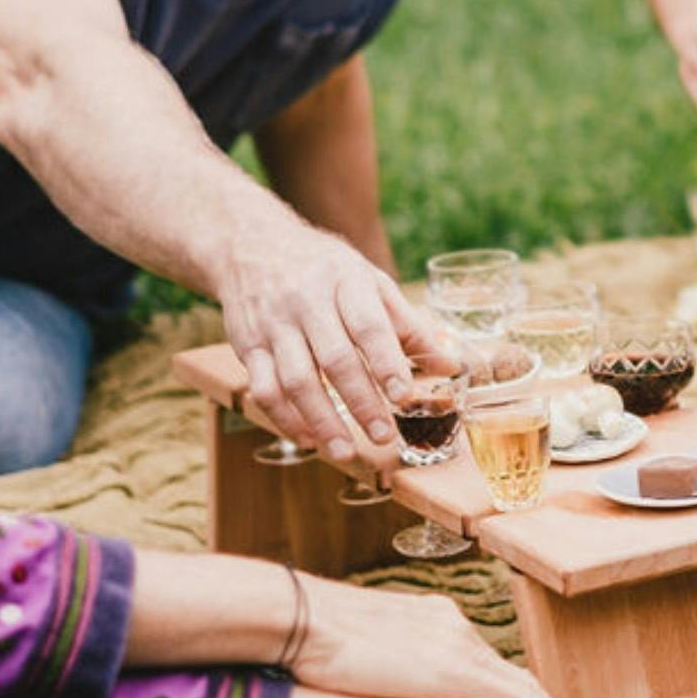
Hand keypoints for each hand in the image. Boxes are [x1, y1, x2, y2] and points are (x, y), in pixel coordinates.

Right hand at [221, 224, 443, 463]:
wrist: (251, 246)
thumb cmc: (324, 269)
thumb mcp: (369, 281)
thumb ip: (407, 324)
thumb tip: (448, 364)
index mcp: (345, 281)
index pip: (368, 324)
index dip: (386, 362)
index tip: (404, 395)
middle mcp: (306, 302)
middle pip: (334, 358)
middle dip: (361, 402)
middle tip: (384, 436)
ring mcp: (273, 325)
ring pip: (295, 380)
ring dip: (322, 421)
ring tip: (346, 452)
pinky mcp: (248, 345)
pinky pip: (263, 389)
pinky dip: (285, 419)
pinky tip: (308, 438)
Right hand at [294, 576, 584, 697]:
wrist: (306, 618)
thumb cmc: (315, 634)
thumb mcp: (360, 642)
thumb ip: (384, 654)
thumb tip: (379, 674)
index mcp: (433, 616)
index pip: (481, 657)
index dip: (506, 684)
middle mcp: (454, 625)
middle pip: (508, 671)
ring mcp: (458, 646)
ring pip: (520, 687)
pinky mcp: (455, 674)